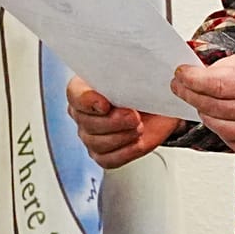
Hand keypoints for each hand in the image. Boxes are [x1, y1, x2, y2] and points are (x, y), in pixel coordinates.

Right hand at [66, 76, 181, 168]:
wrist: (159, 105)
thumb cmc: (143, 87)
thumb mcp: (139, 73)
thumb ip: (132, 74)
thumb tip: (142, 79)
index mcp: (83, 87)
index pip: (75, 95)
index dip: (88, 101)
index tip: (106, 104)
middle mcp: (82, 113)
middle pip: (87, 123)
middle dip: (114, 121)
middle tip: (134, 116)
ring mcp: (90, 136)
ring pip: (97, 143)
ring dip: (122, 136)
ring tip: (139, 127)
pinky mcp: (103, 154)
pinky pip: (108, 159)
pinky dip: (126, 152)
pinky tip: (138, 141)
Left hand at [168, 47, 234, 161]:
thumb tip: (209, 72)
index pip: (212, 84)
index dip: (190, 80)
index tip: (181, 75)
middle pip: (209, 106)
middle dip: (189, 94)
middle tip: (180, 86)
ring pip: (217, 126)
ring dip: (203, 112)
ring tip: (200, 100)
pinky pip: (232, 142)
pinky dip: (221, 130)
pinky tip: (220, 119)